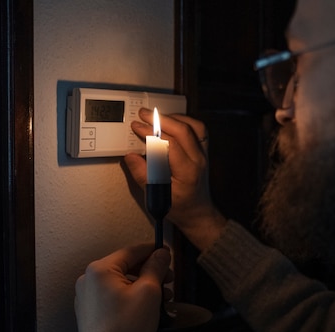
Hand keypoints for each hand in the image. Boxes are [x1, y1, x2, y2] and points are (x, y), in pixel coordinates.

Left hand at [75, 244, 171, 331]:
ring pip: (121, 283)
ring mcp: (87, 297)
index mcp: (100, 270)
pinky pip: (113, 297)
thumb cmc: (125, 329)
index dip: (153, 251)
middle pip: (126, 267)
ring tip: (162, 299)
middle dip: (150, 273)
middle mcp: (88, 280)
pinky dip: (130, 298)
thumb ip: (155, 267)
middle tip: (169, 281)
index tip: (167, 254)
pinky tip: (146, 308)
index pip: (131, 251)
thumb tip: (161, 254)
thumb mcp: (149, 292)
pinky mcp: (90, 312)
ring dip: (143, 287)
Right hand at [124, 109, 226, 250]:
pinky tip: (171, 123)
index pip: (169, 143)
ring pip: (193, 126)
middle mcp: (198, 160)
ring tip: (157, 118)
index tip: (137, 127)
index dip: (151, 132)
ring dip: (174, 118)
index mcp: (187, 172)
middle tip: (144, 115)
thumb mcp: (157, 196)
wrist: (197, 213)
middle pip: (182, 130)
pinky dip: (184, 122)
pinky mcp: (203, 152)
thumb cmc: (180, 208)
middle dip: (161, 119)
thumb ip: (143, 175)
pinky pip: (198, 130)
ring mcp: (203, 155)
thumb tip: (131, 157)